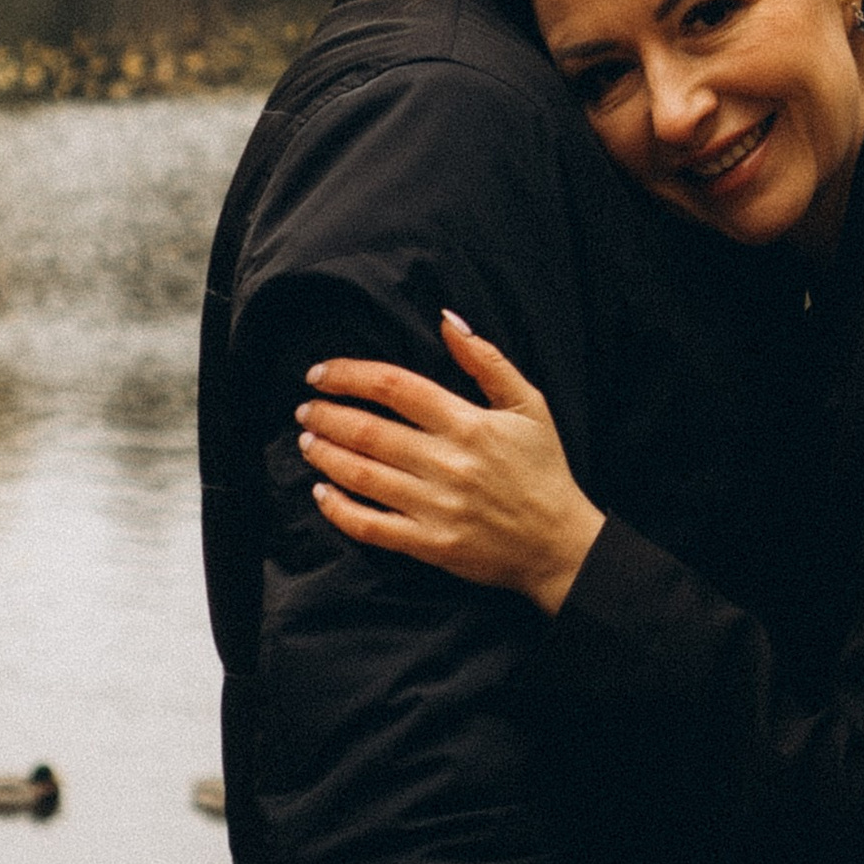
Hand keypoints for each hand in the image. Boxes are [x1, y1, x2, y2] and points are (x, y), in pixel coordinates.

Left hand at [298, 313, 606, 614]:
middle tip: (305, 409)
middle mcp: (447, 463)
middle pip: (369, 431)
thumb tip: (446, 320)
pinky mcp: (428, 544)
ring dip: (325, 455)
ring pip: (362, 475)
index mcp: (468, 423)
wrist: (559, 544)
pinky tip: (321, 494)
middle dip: (327, 416)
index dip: (350, 375)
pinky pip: (370, 525)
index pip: (395, 387)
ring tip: (307, 442)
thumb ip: (486, 360)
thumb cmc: (543, 469)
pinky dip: (338, 509)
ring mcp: (435, 506)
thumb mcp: (528, 404)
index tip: (321, 373)